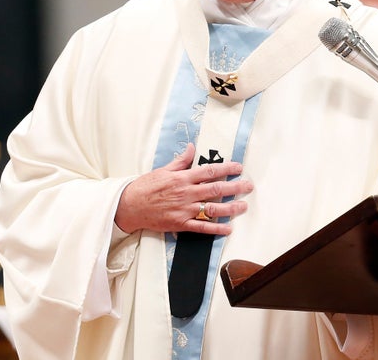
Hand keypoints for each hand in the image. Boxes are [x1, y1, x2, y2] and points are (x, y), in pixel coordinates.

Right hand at [114, 143, 252, 234]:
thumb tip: (192, 148)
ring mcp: (184, 210)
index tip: (239, 168)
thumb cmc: (145, 187)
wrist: (129, 206)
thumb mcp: (163, 169)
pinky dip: (216, 228)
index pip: (209, 171)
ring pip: (212, 209)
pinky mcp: (180, 224)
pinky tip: (228, 228)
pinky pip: (201, 227)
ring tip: (243, 206)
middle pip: (216, 189)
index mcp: (183, 178)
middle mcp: (186, 193)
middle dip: (235, 187)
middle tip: (248, 186)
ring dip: (230, 208)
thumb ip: (181, 161)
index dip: (226, 169)